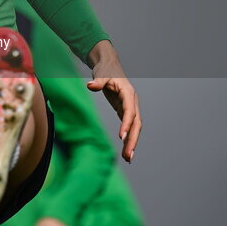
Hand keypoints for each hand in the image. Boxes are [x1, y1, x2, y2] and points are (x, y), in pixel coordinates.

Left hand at [86, 41, 140, 162]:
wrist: (109, 65)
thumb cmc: (105, 69)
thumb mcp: (101, 73)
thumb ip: (98, 81)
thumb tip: (90, 86)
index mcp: (128, 93)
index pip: (129, 111)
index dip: (126, 124)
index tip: (121, 137)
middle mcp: (132, 102)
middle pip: (136, 124)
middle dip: (133, 140)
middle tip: (128, 156)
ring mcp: (130, 108)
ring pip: (134, 128)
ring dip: (132, 143)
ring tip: (128, 159)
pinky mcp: (124, 111)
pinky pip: (128, 127)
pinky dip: (128, 139)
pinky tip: (125, 151)